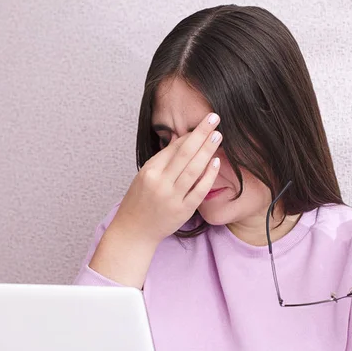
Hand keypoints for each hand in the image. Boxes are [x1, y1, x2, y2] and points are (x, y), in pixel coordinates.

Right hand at [111, 112, 222, 242]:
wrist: (133, 232)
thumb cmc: (140, 202)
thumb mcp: (145, 177)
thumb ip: (163, 161)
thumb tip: (182, 140)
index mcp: (149, 171)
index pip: (173, 148)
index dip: (190, 134)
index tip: (204, 123)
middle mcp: (159, 182)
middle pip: (184, 153)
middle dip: (201, 133)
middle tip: (214, 118)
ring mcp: (171, 197)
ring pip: (193, 169)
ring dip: (207, 150)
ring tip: (218, 135)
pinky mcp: (182, 211)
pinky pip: (198, 191)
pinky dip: (208, 176)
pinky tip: (216, 162)